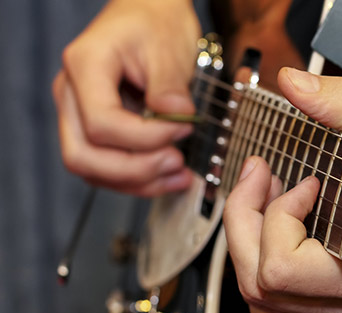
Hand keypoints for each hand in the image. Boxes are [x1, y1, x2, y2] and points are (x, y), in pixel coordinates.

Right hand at [53, 0, 200, 195]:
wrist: (150, 16)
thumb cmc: (155, 25)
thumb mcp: (168, 48)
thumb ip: (169, 86)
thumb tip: (176, 119)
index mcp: (85, 66)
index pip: (102, 123)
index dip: (146, 138)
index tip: (184, 130)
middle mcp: (71, 95)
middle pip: (84, 156)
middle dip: (135, 170)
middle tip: (177, 162)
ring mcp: (78, 115)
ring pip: (92, 169)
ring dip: (137, 182)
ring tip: (179, 176)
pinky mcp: (95, 131)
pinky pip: (106, 168)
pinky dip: (138, 180)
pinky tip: (170, 177)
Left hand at [224, 68, 341, 312]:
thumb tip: (294, 86)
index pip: (277, 267)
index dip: (275, 212)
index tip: (305, 179)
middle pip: (259, 288)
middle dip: (246, 221)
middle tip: (263, 177)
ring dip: (251, 255)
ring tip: (268, 212)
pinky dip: (268, 286)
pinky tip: (283, 245)